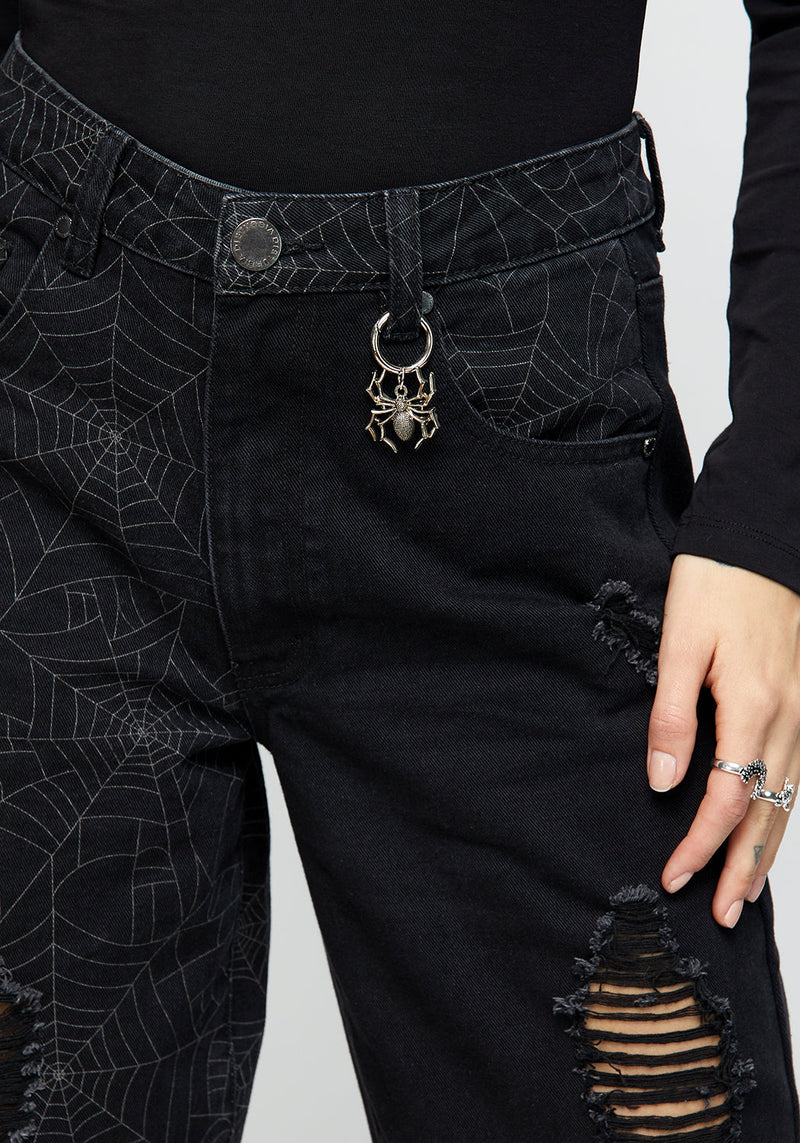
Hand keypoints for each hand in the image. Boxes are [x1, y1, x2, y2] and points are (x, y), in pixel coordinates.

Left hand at [646, 552, 799, 926]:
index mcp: (751, 708)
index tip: (672, 876)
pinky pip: (797, 776)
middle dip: (743, 869)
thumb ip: (671, 714)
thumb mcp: (680, 643)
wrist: (761, 543)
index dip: (700, 845)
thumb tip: (664, 780)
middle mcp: (787, 720)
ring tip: (745, 895)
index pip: (725, 799)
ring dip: (765, 851)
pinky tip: (768, 831)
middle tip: (722, 917)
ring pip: (789, 800)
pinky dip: (781, 815)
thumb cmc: (716, 585)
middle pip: (767, 814)